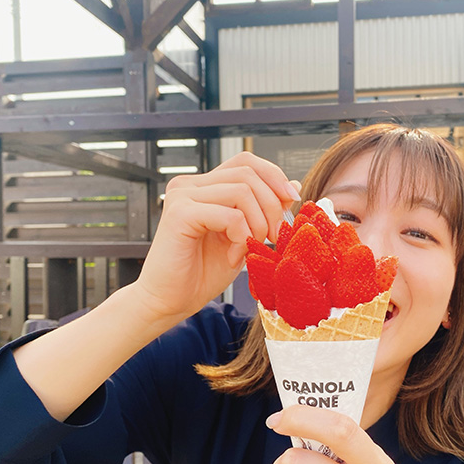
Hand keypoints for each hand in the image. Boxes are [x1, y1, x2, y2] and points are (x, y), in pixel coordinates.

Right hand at [133, 152, 299, 323]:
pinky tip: (234, 257)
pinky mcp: (180, 214)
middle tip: (273, 237)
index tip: (290, 202)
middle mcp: (190, 185)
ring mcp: (182, 196)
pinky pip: (230, 215)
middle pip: (247, 174)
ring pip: (242, 191)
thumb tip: (293, 186)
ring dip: (257, 224)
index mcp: (204, 187)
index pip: (245, 162)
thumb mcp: (244, 237)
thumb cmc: (203, 273)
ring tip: (250, 248)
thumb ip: (264, 211)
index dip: (273, 176)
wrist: (171, 301)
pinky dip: (241, 238)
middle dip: (271, 206)